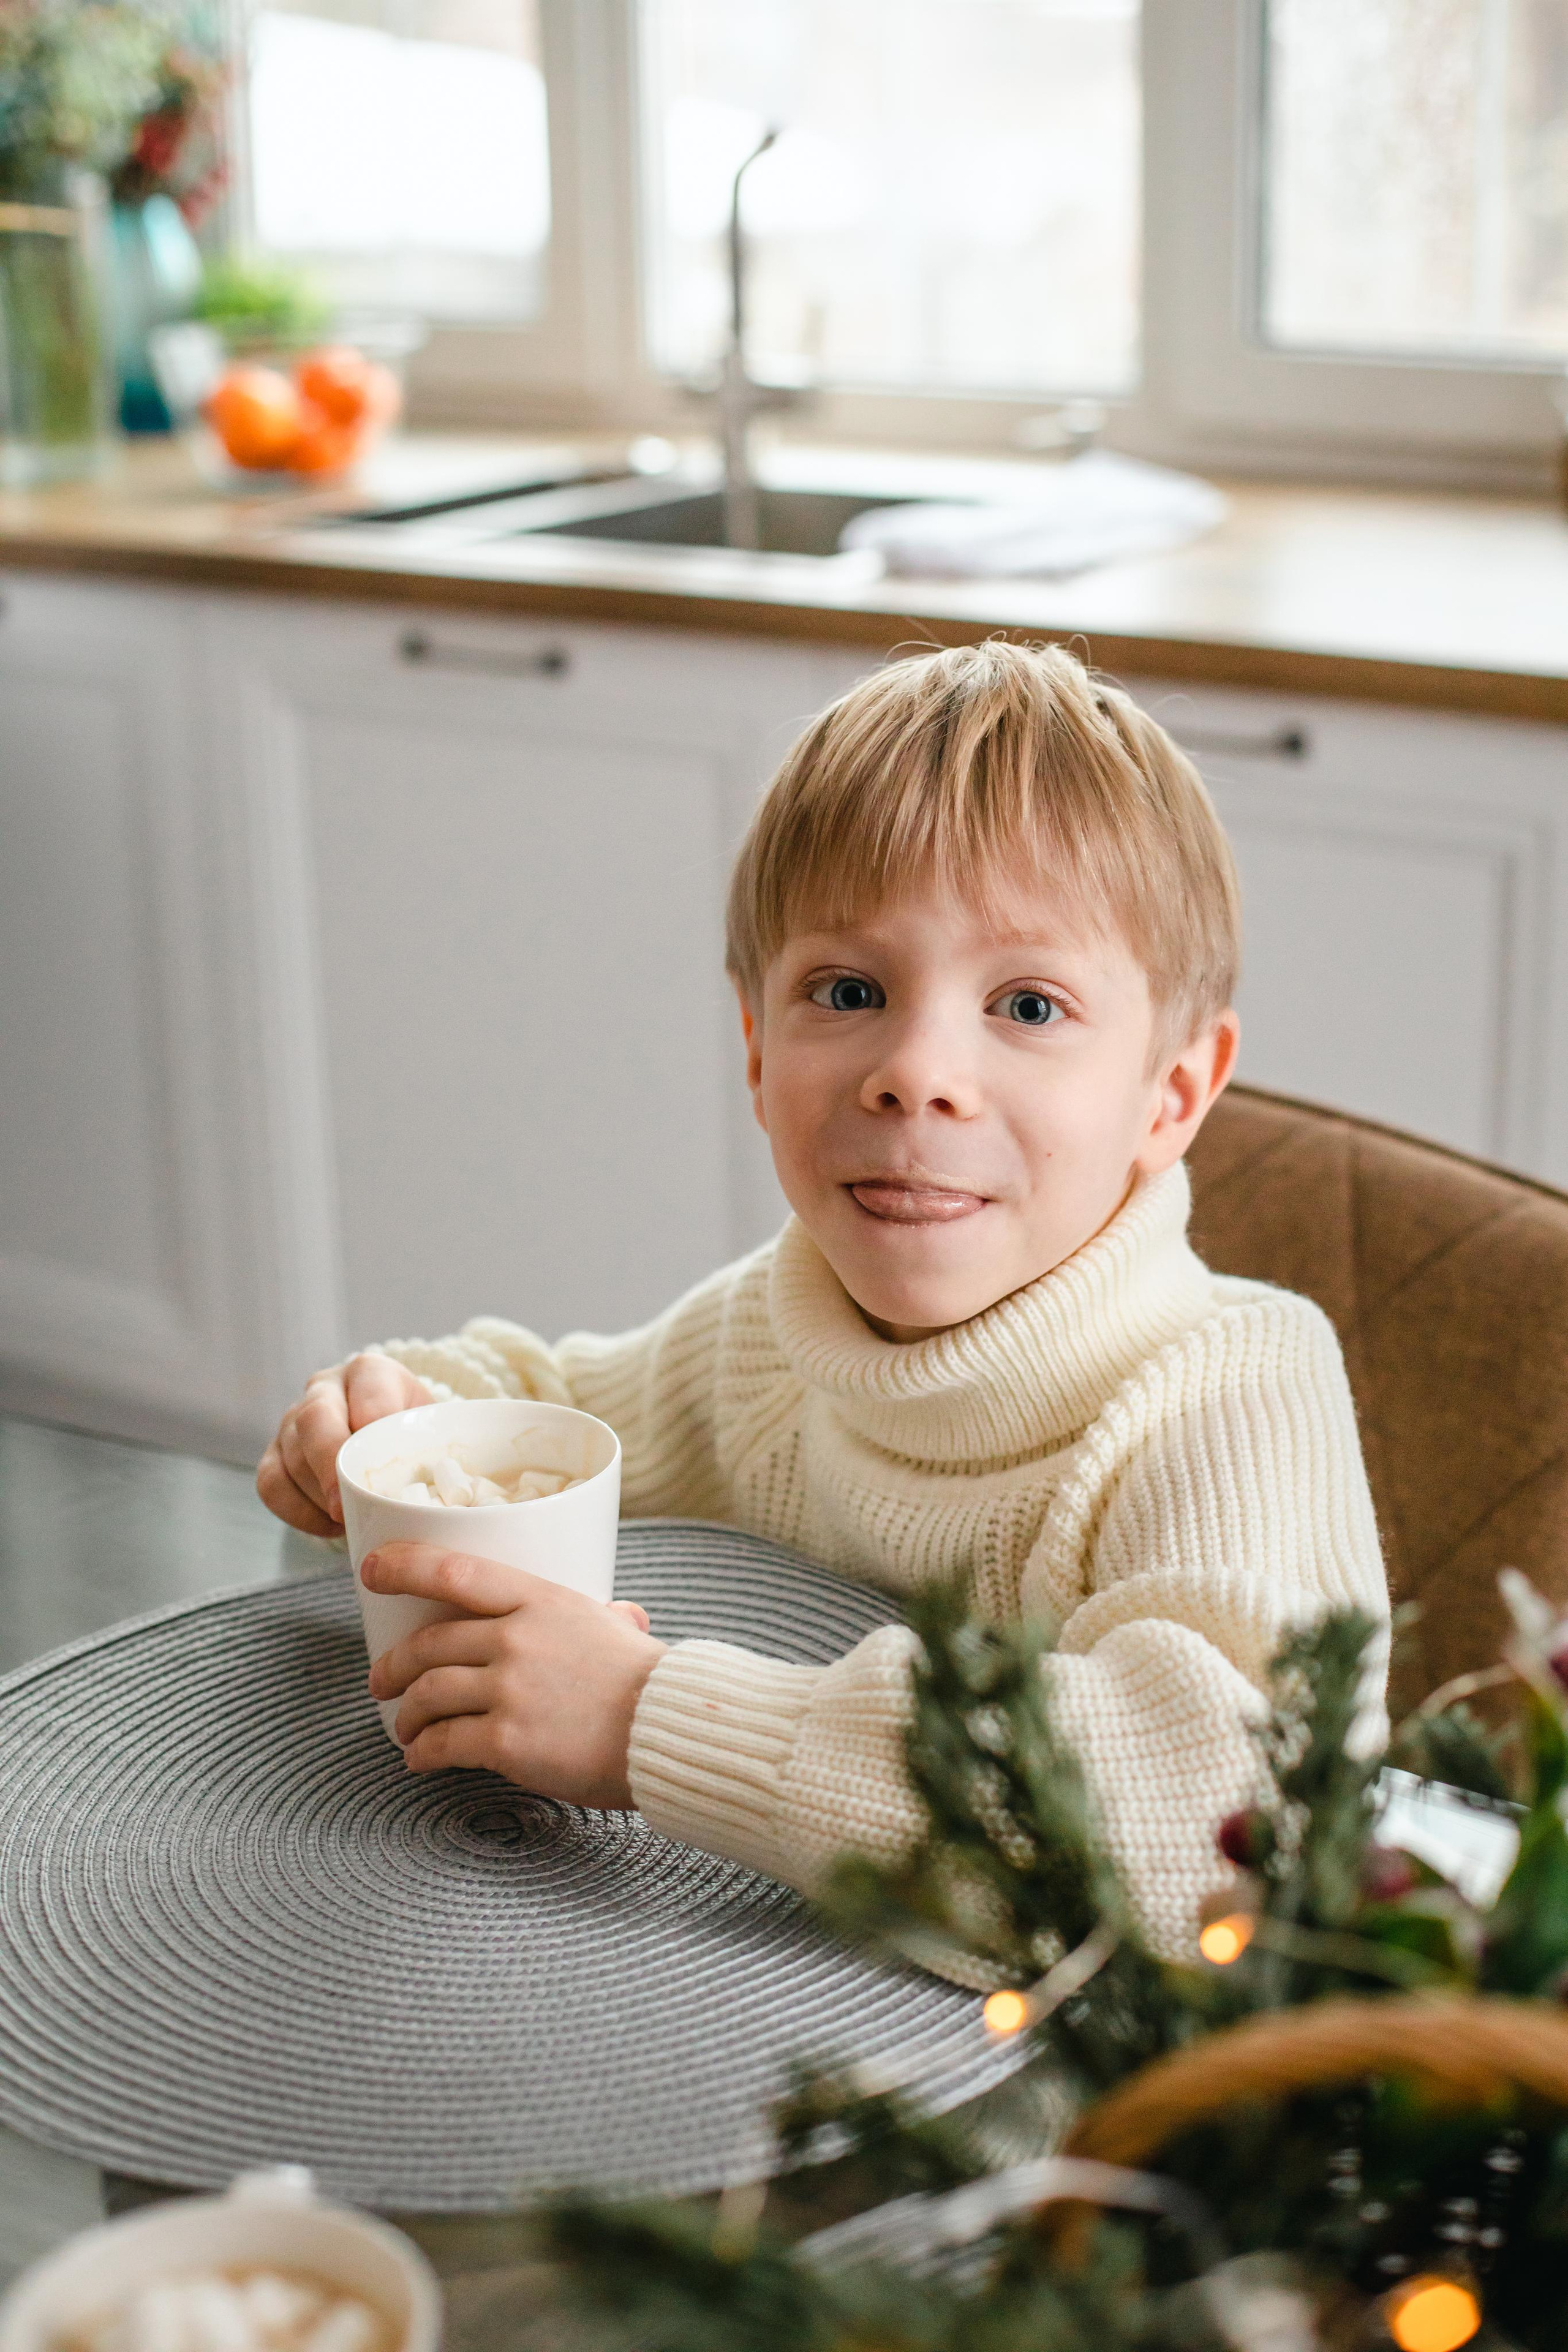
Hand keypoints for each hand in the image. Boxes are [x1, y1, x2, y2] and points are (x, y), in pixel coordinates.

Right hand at [257, 1352, 430, 1536]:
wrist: (389, 1434)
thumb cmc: (416, 1435)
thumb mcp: (436, 1429)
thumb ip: (443, 1442)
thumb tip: (461, 1484)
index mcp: (370, 1373)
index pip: (367, 1391)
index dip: (372, 1428)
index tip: (382, 1472)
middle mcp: (325, 1389)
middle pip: (314, 1419)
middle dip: (328, 1467)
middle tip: (345, 1508)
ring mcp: (293, 1420)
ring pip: (290, 1457)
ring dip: (318, 1497)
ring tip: (350, 1521)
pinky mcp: (275, 1454)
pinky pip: (272, 1485)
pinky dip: (299, 1512)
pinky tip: (330, 1525)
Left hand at [363, 1542, 664, 1806]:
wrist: (669, 1729)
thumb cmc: (650, 1681)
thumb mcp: (618, 1629)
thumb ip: (602, 1619)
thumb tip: (624, 1618)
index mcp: (539, 1599)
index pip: (453, 1571)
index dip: (404, 1566)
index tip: (371, 1571)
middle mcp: (515, 1638)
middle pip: (428, 1645)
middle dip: (393, 1666)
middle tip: (381, 1682)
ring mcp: (508, 1689)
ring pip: (428, 1694)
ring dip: (407, 1716)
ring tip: (407, 1731)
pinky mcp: (506, 1740)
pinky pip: (443, 1744)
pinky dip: (423, 1755)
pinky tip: (421, 1762)